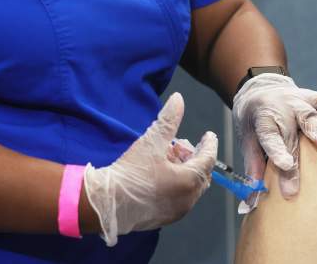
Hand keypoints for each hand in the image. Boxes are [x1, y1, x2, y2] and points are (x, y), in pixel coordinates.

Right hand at [83, 93, 217, 246]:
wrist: (107, 203)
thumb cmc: (131, 172)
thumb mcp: (151, 142)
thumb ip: (168, 119)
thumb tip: (178, 99)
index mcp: (189, 181)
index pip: (208, 160)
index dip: (209, 145)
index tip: (208, 135)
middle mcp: (188, 200)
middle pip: (201, 174)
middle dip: (194, 158)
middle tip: (179, 146)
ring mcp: (177, 211)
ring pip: (191, 187)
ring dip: (184, 170)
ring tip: (166, 157)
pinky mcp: (165, 218)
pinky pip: (180, 198)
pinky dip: (177, 184)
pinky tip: (160, 174)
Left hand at [232, 74, 316, 201]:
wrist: (258, 87)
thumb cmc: (254, 119)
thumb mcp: (246, 137)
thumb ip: (253, 162)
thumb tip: (255, 192)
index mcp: (263, 120)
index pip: (269, 137)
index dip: (277, 151)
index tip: (284, 165)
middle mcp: (279, 110)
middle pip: (290, 137)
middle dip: (296, 161)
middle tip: (298, 183)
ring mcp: (295, 102)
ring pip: (307, 116)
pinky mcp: (308, 97)